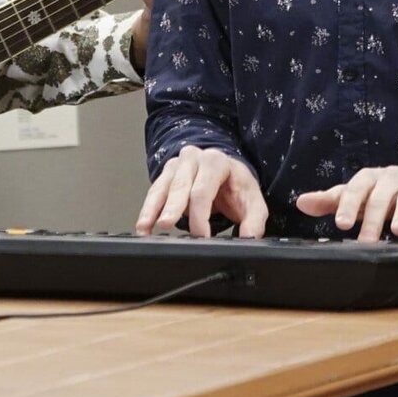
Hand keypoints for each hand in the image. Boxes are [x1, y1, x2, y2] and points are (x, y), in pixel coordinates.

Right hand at [134, 145, 267, 237]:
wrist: (226, 171)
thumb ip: (254, 221)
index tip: (201, 237)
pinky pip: (154, 192)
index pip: (203, 189)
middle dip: (172, 208)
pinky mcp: (166, 176)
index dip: (200, 215)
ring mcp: (177, 165)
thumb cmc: (237, 186)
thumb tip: (249, 237)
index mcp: (216, 162)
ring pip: (162, 188)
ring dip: (153, 209)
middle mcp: (193, 158)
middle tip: (167, 225)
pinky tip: (143, 226)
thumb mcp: (252, 201)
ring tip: (145, 228)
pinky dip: (148, 210)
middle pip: (180, 186)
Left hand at [295, 164, 397, 241]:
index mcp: (369, 178)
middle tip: (366, 241)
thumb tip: (301, 203)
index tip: (342, 224)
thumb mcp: (357, 194)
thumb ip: (331, 200)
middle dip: (373, 219)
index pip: (355, 189)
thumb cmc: (381, 191)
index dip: (348, 205)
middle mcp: (391, 178)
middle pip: (380, 197)